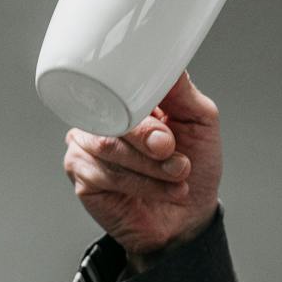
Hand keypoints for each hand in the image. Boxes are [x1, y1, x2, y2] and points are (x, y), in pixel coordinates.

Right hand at [61, 73, 220, 261]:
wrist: (187, 219)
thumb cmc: (194, 169)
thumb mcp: (201, 122)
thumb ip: (183, 92)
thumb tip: (171, 63)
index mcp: (128, 98)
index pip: (123, 84)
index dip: (145, 103)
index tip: (169, 127)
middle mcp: (103, 117)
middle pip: (113, 117)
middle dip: (150, 141)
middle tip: (176, 157)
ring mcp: (87, 145)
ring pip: (108, 147)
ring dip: (150, 167)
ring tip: (178, 177)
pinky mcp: (80, 175)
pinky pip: (101, 173)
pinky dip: (139, 185)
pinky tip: (160, 191)